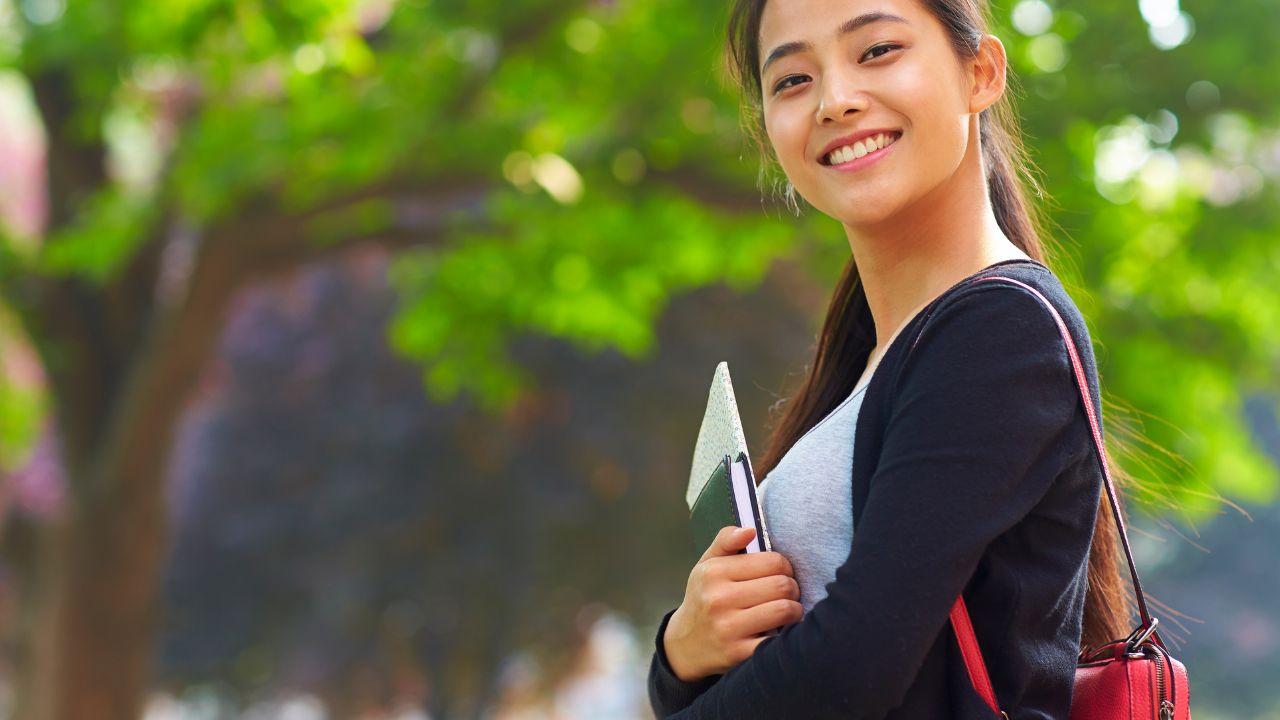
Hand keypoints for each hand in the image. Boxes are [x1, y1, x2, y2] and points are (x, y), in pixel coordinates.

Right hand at [662, 525, 802, 681]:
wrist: (685, 644)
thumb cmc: (704, 597)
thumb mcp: (706, 565)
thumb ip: (726, 540)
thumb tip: (750, 530)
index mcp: (713, 572)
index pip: (773, 561)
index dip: (785, 566)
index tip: (781, 573)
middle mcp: (718, 599)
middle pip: (782, 585)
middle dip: (792, 588)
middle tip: (788, 593)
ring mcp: (728, 628)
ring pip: (784, 610)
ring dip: (794, 610)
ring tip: (787, 610)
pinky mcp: (738, 653)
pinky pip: (777, 640)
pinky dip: (786, 634)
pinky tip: (780, 631)